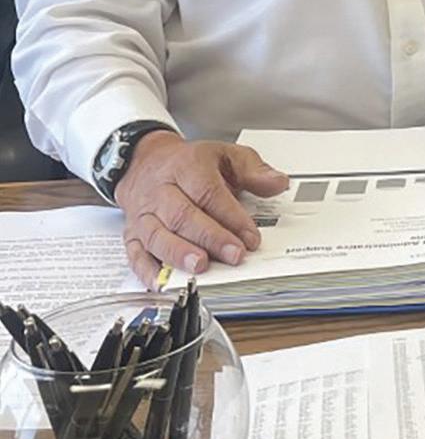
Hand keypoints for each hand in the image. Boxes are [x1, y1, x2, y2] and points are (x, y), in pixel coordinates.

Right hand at [115, 131, 288, 286]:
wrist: (145, 162)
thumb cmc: (189, 163)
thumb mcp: (226, 155)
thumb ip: (254, 170)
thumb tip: (278, 182)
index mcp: (187, 167)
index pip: (209, 193)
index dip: (231, 217)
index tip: (251, 237)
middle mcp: (162, 191)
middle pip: (184, 216)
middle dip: (211, 238)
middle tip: (233, 255)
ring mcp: (144, 214)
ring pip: (158, 235)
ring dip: (179, 255)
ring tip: (200, 267)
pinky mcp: (132, 234)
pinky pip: (135, 254)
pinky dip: (148, 270)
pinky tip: (164, 283)